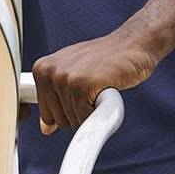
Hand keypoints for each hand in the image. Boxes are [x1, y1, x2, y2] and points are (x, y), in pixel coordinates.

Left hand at [31, 28, 161, 133]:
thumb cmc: (105, 60)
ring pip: (74, 121)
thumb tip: (46, 129)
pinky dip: (101, 113)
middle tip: (94, 91)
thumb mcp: (73, 75)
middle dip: (80, 114)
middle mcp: (49, 72)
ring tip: (100, 88)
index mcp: (42, 70)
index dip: (68, 112)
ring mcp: (65, 78)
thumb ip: (56, 99)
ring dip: (92, 112)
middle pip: (60, 120)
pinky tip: (106, 91)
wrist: (132, 44)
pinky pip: (87, 118)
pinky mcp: (82, 85)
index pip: (47, 114)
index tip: (81, 96)